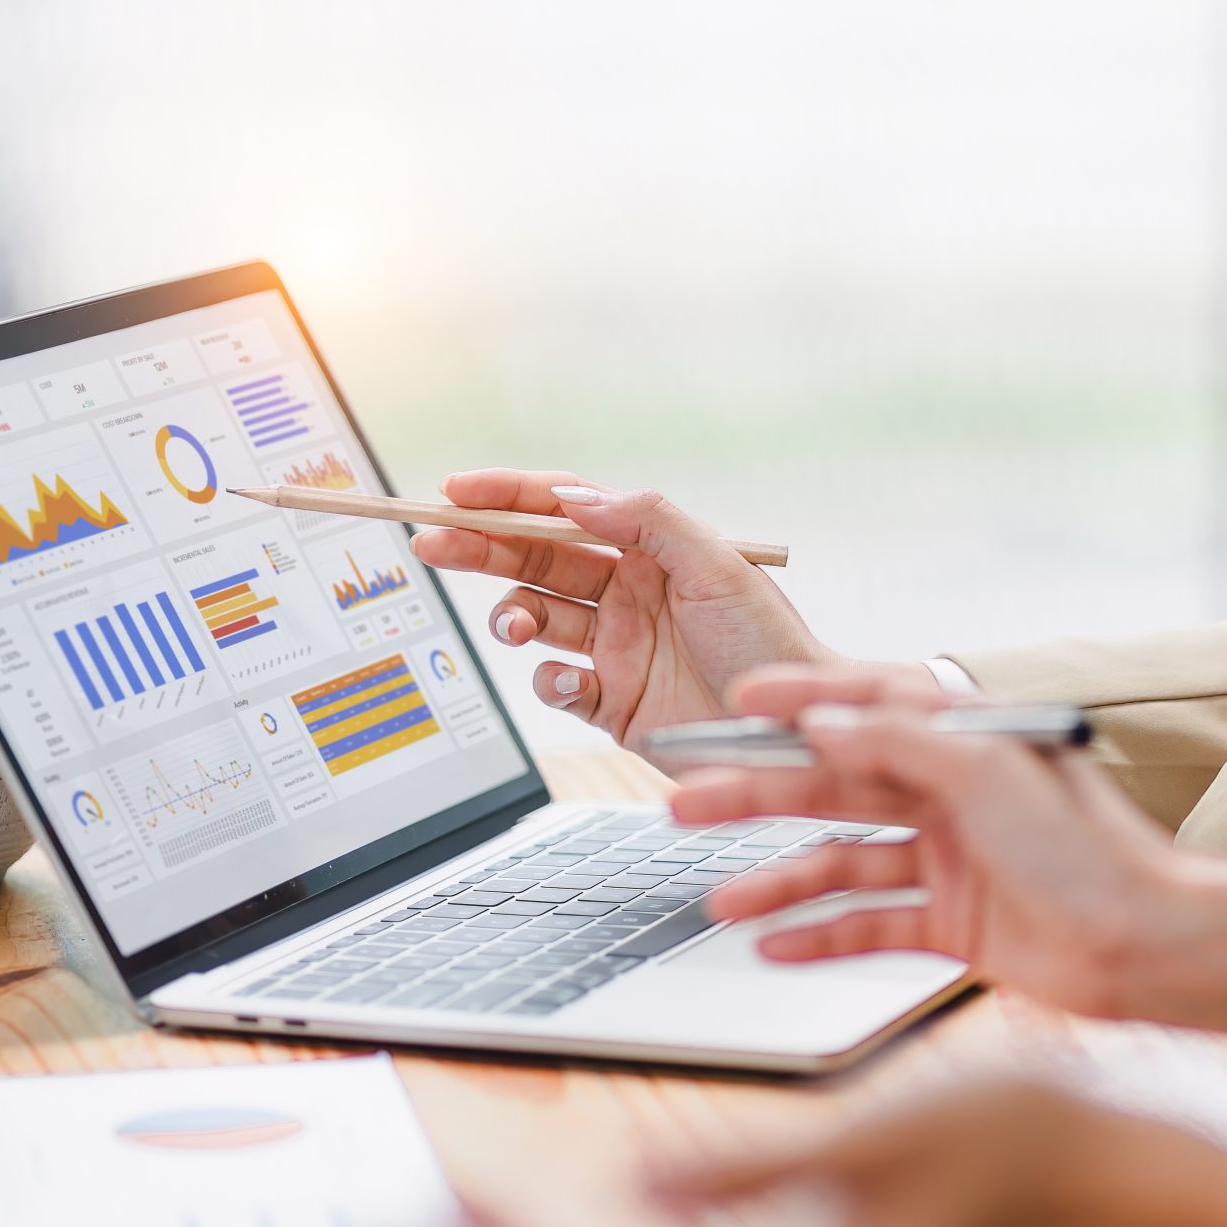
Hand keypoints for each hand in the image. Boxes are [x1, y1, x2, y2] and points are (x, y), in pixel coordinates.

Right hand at [413, 472, 918, 746]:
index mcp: (653, 551)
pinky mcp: (611, 705)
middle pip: (535, 559)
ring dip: (512, 616)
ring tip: (516, 624)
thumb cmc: (772, 646)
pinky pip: (556, 685)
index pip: (567, 510)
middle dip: (481, 548)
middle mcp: (629, 595)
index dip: (510, 497)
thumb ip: (647, 521)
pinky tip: (572, 682)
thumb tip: (576, 495)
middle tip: (433, 543)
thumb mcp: (718, 566)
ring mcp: (616, 650)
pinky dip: (549, 681)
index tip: (457, 491)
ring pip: (536, 620)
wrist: (793, 735)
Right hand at [672, 671, 1185, 1017]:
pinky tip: (774, 944)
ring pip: (843, 863)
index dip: (799, 702)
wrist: (1148, 947)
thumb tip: (823, 722)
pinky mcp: (953, 924)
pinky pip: (870, 925)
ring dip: (780, 879)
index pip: (866, 708)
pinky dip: (822, 936)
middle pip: (835, 789)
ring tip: (720, 898)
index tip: (735, 704)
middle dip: (759, 796)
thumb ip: (901, 742)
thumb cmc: (1089, 850)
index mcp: (966, 741)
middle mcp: (953, 795)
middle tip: (686, 803)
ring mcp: (950, 861)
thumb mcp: (990, 773)